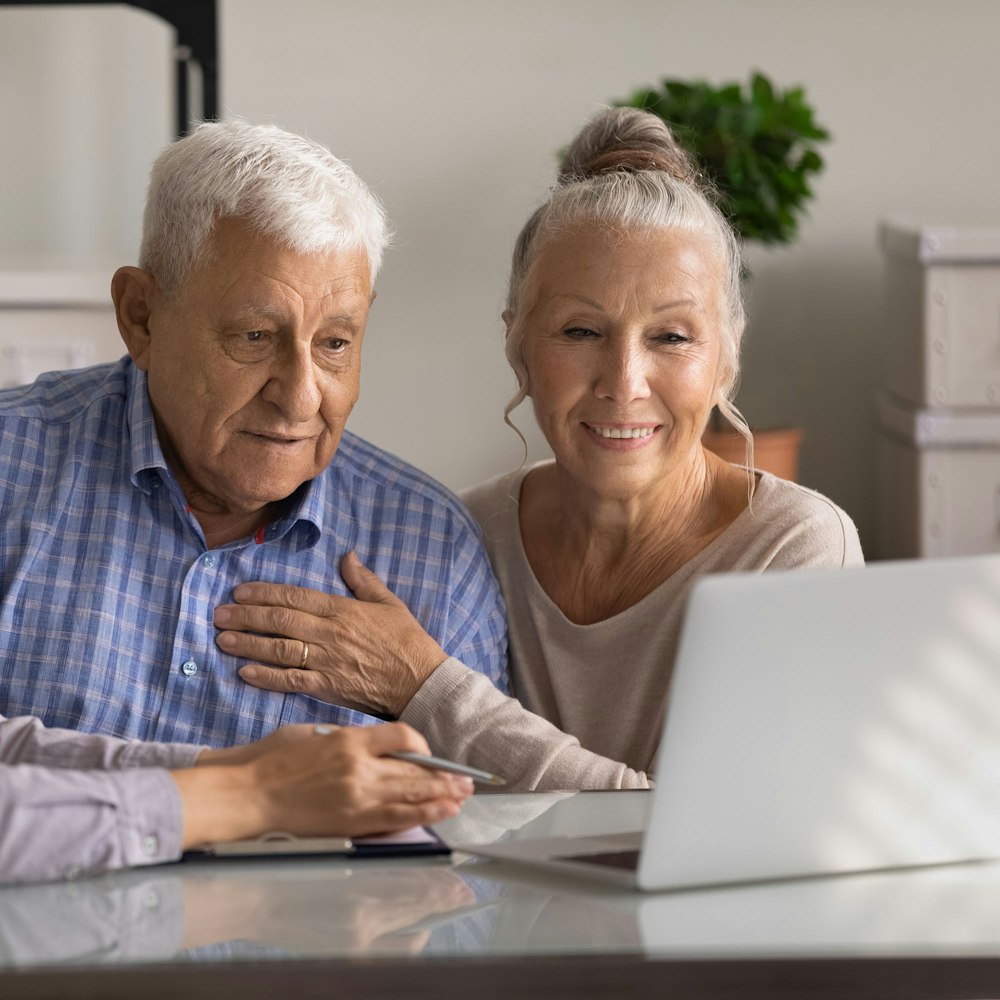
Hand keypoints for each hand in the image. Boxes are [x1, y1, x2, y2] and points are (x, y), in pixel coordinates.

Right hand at [172, 721, 472, 847]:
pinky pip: (395, 821)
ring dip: (441, 797)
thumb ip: (351, 739)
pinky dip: (421, 816)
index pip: (403, 736)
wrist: (246, 794)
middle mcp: (359, 769)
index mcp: (349, 741)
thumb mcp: (315, 733)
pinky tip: (438, 814)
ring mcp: (357, 799)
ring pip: (411, 797)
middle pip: (415, 771)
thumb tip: (379, 746)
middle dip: (444, 776)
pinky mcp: (350, 824)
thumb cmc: (273, 759)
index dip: (421, 744)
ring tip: (462, 798)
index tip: (425, 750)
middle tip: (467, 779)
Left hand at [213, 552, 447, 715]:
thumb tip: (347, 556)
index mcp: (343, 610)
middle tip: (219, 614)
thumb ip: (364, 580)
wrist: (421, 681)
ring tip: (223, 639)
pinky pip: (291, 681)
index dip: (264, 593)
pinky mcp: (328, 687)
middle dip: (246, 616)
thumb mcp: (390, 603)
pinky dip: (266, 677)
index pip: (295, 597)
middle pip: (280, 621)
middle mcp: (330, 634)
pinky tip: (245, 672)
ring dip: (248, 644)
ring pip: (279, 650)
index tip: (240, 590)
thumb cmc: (408, 641)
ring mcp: (327, 662)